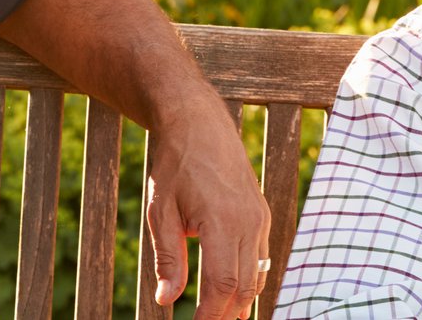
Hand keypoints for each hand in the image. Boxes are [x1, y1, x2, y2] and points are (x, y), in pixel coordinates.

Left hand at [144, 100, 270, 319]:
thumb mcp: (160, 211)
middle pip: (243, 287)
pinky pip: (260, 257)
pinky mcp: (260, 213)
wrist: (198, 122)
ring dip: (239, 302)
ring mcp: (258, 216)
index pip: (222, 284)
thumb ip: (167, 258)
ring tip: (220, 319)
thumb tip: (166, 300)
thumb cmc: (174, 165)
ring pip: (256, 275)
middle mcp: (248, 221)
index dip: (210, 315)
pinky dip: (248, 281)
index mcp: (221, 221)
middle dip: (224, 314)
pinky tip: (234, 295)